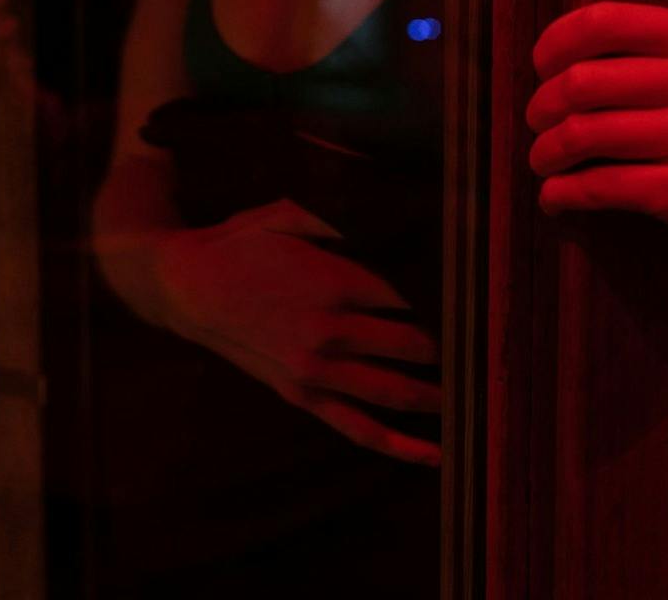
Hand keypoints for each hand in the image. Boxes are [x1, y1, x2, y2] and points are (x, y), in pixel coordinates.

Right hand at [149, 197, 442, 466]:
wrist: (189, 288)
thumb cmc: (243, 244)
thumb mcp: (291, 213)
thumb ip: (339, 217)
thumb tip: (387, 213)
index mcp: (336, 283)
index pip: (408, 300)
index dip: (438, 302)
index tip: (464, 303)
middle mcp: (331, 331)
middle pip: (411, 348)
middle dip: (448, 351)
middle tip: (478, 350)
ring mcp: (316, 370)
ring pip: (391, 393)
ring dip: (434, 399)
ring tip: (471, 403)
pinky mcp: (302, 395)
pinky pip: (358, 427)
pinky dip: (398, 445)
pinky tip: (432, 454)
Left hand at [525, 0, 667, 295]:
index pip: (606, 20)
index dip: (555, 43)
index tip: (540, 66)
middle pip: (585, 81)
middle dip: (543, 108)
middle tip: (537, 126)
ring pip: (585, 134)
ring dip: (547, 154)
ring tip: (544, 162)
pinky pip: (600, 185)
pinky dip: (564, 193)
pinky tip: (558, 197)